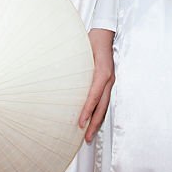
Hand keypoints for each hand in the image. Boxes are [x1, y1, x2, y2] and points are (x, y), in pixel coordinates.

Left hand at [79, 28, 115, 142]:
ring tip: (90, 134)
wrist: (104, 34)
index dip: (87, 111)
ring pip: (104, 105)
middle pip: (102, 106)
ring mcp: (110, 81)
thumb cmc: (92, 41)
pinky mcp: (108, 82)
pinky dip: (99, 111)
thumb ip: (76, 66)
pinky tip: (93, 119)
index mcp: (102, 73)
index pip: (94, 96)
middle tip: (86, 137)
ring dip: (97, 120)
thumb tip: (61, 79)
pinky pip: (104, 100)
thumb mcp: (83, 51)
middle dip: (94, 123)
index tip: (80, 123)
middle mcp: (108, 79)